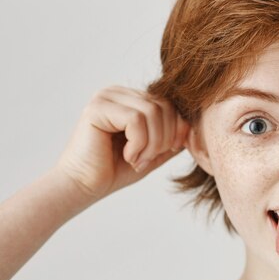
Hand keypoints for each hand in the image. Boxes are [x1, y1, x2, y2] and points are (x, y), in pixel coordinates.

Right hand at [54, 86, 190, 200]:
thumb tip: (192, 127)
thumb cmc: (116, 170)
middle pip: (164, 106)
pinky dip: (139, 143)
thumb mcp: (153, 152)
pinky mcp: (97, 107)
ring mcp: (106, 97)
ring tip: (138, 159)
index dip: (177, 129)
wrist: (84, 186)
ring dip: (152, 143)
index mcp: (132, 99)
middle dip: (164, 138)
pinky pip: (136, 119)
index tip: (167, 151)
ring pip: (152, 112)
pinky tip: (128, 156)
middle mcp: (119, 93)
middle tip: (148, 159)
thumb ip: (171, 138)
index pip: (169, 104)